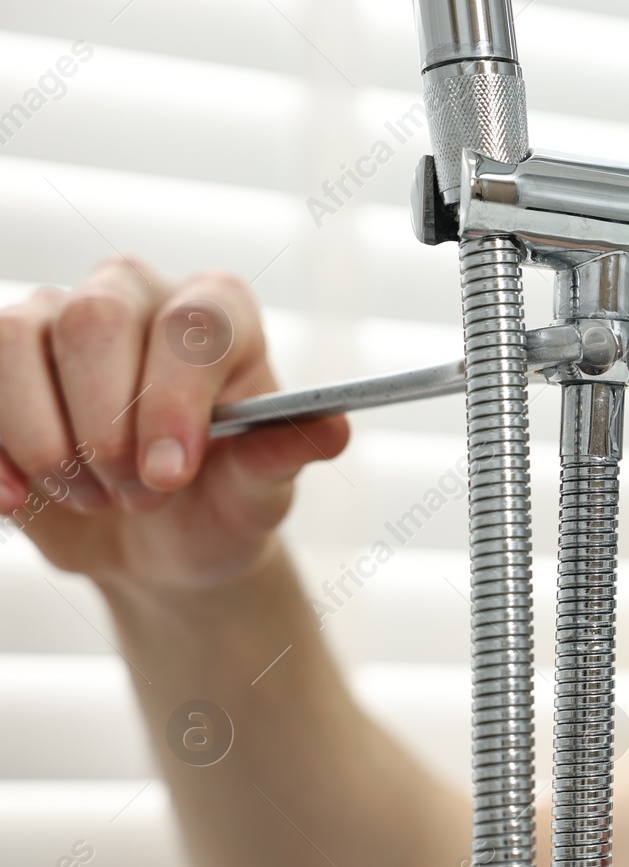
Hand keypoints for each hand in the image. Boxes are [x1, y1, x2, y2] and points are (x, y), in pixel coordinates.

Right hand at [0, 255, 348, 591]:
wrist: (160, 545)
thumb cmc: (224, 502)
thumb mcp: (263, 491)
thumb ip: (285, 455)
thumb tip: (333, 428)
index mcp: (218, 312)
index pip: (191, 326)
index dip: (173, 399)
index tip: (168, 474)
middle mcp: (135, 294)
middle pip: (94, 319)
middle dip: (107, 424)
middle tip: (138, 495)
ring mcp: (54, 318)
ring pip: (15, 339)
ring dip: (47, 439)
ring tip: (92, 498)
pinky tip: (18, 499)